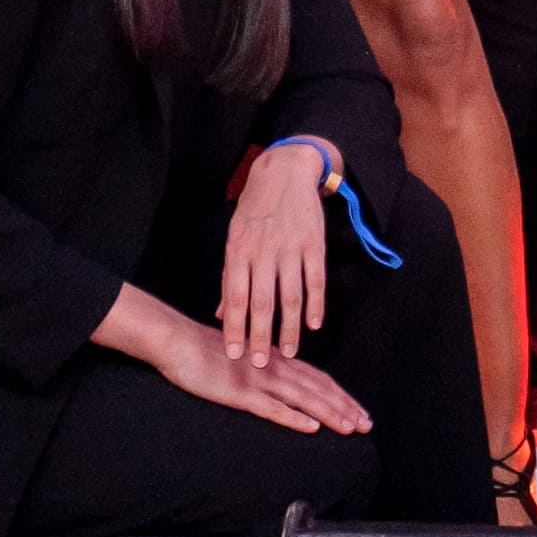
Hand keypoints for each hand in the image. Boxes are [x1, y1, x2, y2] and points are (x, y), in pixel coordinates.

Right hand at [148, 323, 368, 435]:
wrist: (177, 341)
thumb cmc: (207, 350)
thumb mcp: (246, 356)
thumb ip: (267, 366)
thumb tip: (287, 380)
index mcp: (277, 360)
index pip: (318, 379)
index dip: (341, 396)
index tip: (359, 411)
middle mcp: (274, 368)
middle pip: (319, 389)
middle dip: (345, 407)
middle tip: (367, 424)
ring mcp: (259, 380)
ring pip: (303, 399)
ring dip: (329, 413)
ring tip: (350, 427)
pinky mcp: (240, 393)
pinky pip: (272, 408)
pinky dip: (294, 417)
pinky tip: (310, 426)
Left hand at [222, 138, 334, 357]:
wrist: (284, 172)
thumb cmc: (254, 210)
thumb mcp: (234, 239)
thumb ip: (230, 279)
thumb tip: (221, 315)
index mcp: (239, 251)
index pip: (236, 297)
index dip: (235, 328)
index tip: (234, 354)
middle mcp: (263, 251)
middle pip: (262, 302)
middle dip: (260, 336)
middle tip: (259, 363)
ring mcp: (290, 247)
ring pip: (290, 296)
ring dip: (290, 327)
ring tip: (289, 352)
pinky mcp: (314, 243)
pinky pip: (315, 280)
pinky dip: (316, 304)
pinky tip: (314, 324)